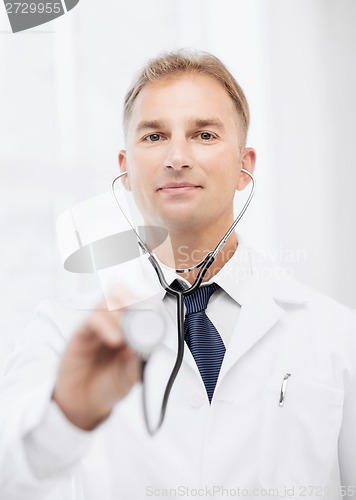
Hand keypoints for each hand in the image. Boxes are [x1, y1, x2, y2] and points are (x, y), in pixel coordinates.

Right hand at [52, 298, 139, 430]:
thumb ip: (140, 360)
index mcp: (130, 328)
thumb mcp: (131, 374)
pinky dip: (106, 326)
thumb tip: (151, 345)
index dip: (148, 304)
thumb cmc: (109, 383)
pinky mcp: (82, 334)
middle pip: (121, 293)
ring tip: (128, 333)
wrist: (84, 401)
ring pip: (107, 301)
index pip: (138, 304)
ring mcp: (97, 326)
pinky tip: (116, 339)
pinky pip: (92, 320)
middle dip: (133, 298)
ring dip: (121, 311)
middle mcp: (113, 322)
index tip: (158, 312)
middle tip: (142, 313)